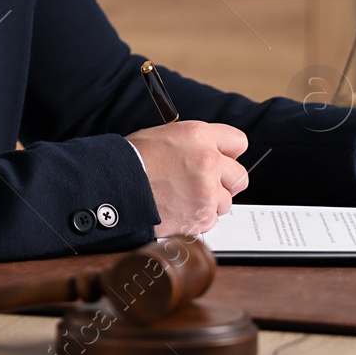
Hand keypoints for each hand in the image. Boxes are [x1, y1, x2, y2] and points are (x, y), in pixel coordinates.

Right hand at [125, 121, 249, 236]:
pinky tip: (178, 208)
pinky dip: (198, 217)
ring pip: (226, 201)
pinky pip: (211, 219)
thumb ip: (197, 143)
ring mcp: (206, 191)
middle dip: (225, 181)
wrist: (116, 188)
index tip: (223, 159)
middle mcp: (208, 162)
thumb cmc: (133, 161)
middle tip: (207, 183)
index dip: (229, 152)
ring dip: (211, 201)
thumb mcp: (167, 135)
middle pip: (239, 176)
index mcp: (200, 136)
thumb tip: (214, 151)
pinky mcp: (201, 217)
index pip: (238, 142)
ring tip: (184, 197)